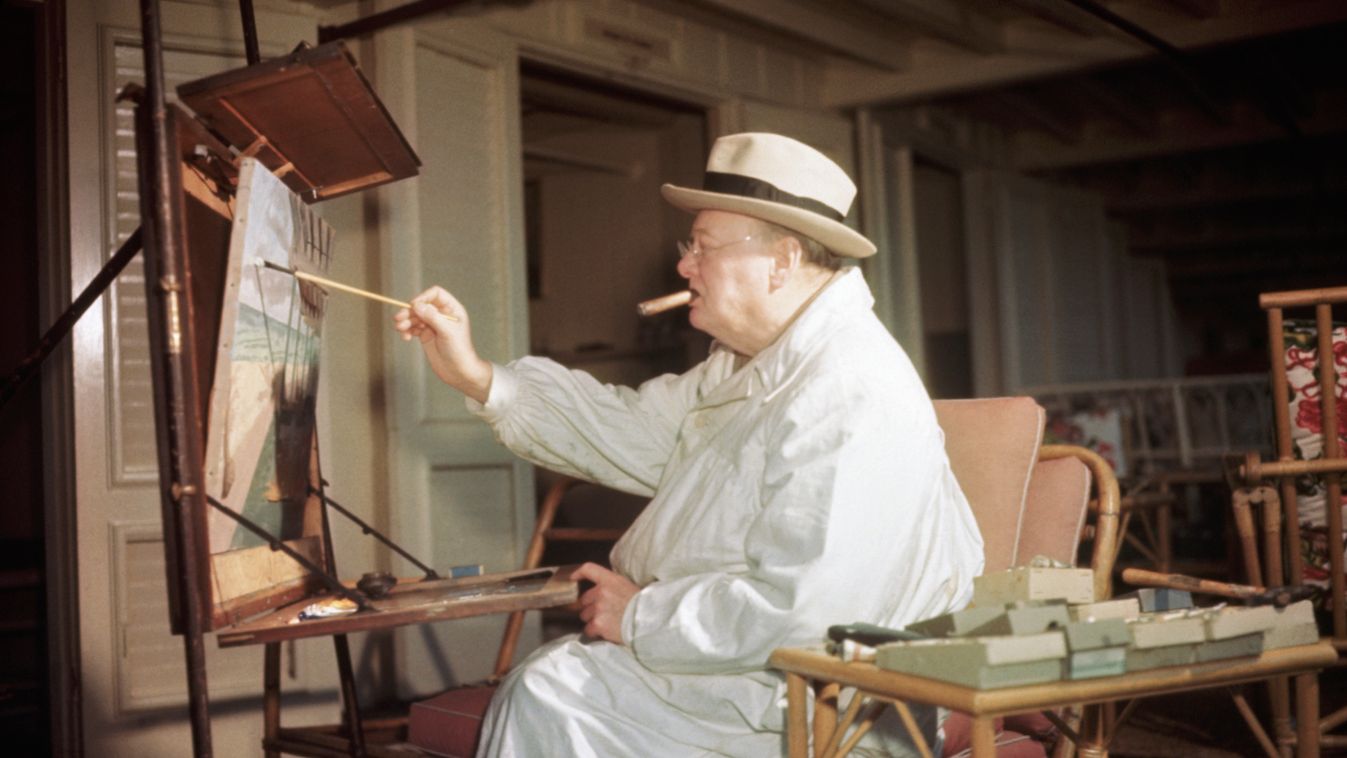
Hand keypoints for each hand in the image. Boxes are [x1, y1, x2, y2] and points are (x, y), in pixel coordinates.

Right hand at [392, 286, 491, 402]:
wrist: (458, 372)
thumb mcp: (447, 332)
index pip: (436, 294)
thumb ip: (433, 317)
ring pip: (415, 317)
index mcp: (452, 309)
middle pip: (422, 305)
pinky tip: (405, 337)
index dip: (423, 297)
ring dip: (406, 321)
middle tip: (398, 318)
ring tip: (400, 329)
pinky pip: (413, 328)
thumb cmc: (459, 351)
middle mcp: (442, 314)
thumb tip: (417, 305)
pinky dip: (407, 330)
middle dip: (410, 311)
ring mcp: (433, 324)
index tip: (414, 306)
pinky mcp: (426, 335)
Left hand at [574, 562, 638, 644]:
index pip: (588, 569)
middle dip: (590, 607)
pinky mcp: (598, 624)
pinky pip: (588, 629)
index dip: (578, 573)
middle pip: (584, 600)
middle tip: (602, 613)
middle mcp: (602, 592)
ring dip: (592, 620)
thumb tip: (601, 591)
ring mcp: (599, 608)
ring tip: (607, 623)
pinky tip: (606, 632)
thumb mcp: (628, 587)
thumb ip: (612, 586)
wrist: (650, 622)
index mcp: (610, 580)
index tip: (572, 579)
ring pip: (584, 616)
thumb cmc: (642, 605)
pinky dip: (595, 632)